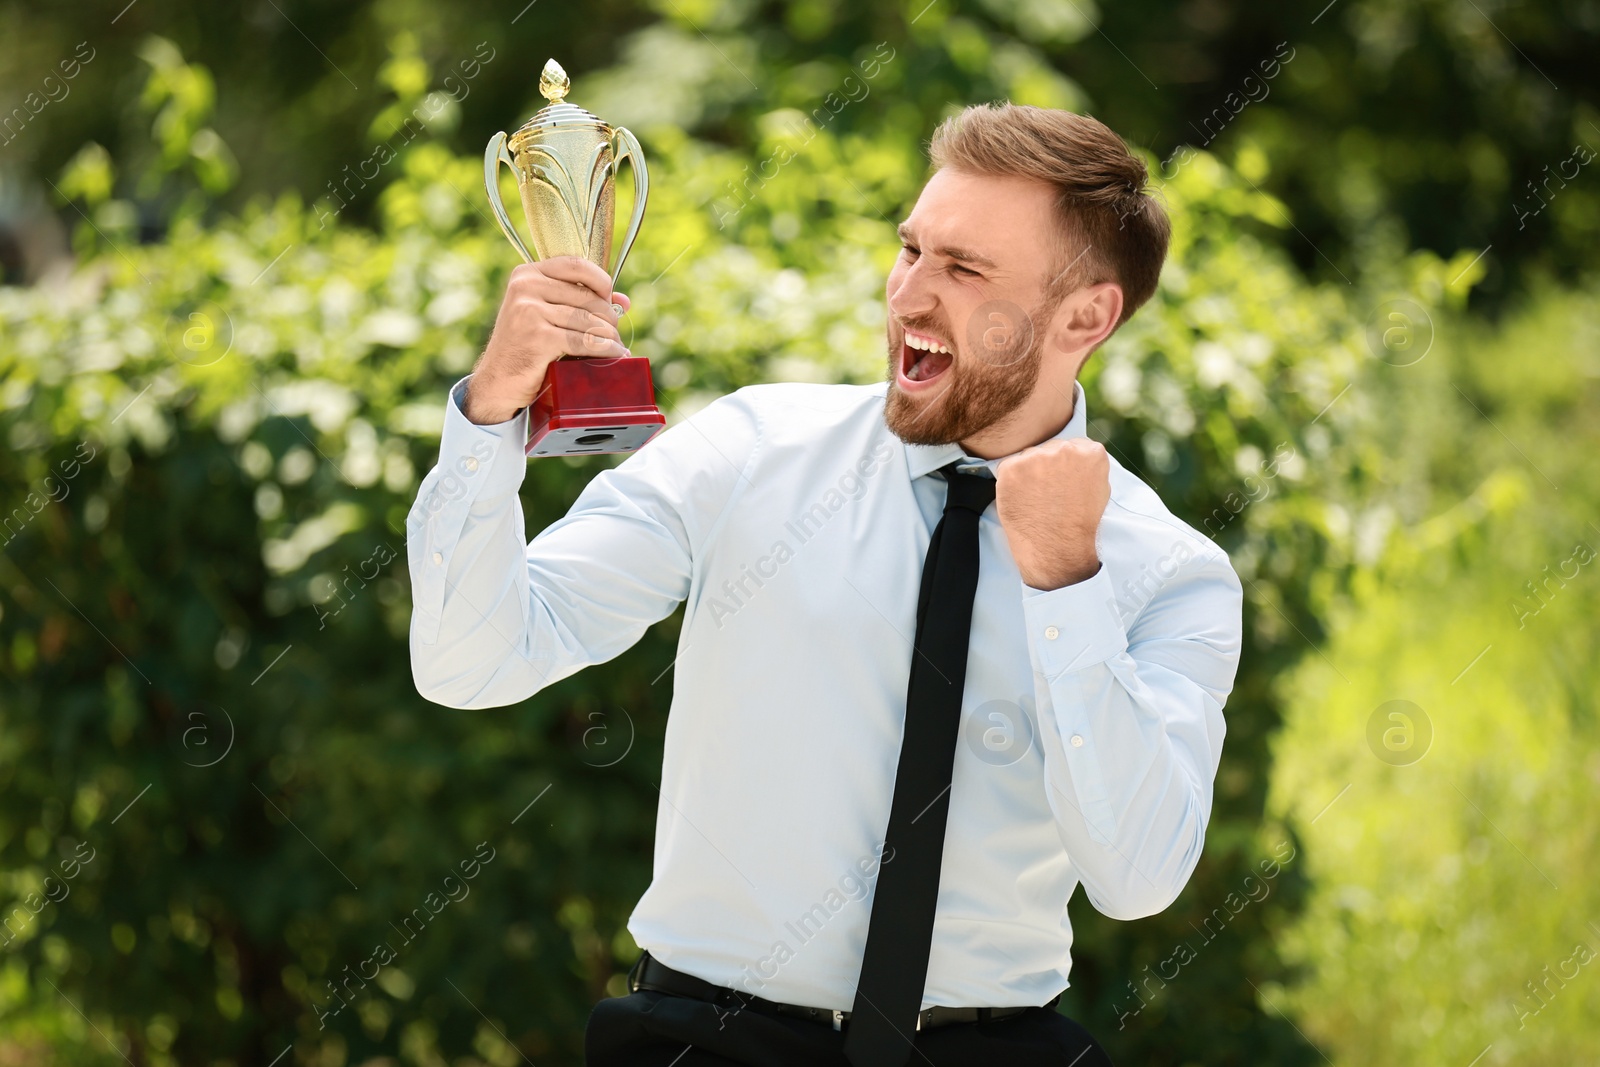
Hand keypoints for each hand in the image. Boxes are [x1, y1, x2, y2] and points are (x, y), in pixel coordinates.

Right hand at [463, 256, 632, 424]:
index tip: (609, 299)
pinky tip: (614, 355)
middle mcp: (525, 287)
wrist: (497, 381)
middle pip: (587, 296)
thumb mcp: (545, 315)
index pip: (576, 264)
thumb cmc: (525, 346)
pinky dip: (605, 350)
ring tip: (615, 345)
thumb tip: (624, 301)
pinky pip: (584, 341)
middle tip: (613, 332)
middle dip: (608, 317)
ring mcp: (529, 311)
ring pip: (588, 320)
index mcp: (527, 274)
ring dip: (608, 336)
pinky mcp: (538, 337)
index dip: (601, 281)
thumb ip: (580, 302)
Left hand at [994, 438, 1109, 589]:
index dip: (1065, 465)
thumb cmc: (1079, 524)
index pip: (1073, 446)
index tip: (1063, 481)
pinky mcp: (1011, 468)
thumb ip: (1087, 467)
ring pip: (1028, 457)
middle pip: (1049, 449)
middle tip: (1047, 493)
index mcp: (1091, 452)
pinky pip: (1008, 468)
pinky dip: (1011, 482)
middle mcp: (1064, 449)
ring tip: (1035, 499)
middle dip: (1046, 466)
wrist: (1057, 548)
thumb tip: (1075, 456)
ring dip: (1028, 472)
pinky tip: (1021, 499)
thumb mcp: (1099, 489)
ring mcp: (1036, 457)